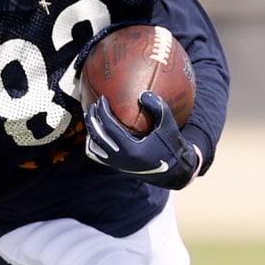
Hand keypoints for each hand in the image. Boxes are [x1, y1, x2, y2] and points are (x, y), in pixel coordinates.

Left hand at [84, 92, 201, 189]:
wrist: (173, 171)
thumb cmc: (171, 146)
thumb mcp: (168, 126)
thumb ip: (159, 108)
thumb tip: (143, 94)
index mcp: (131, 150)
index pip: (109, 127)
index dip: (103, 111)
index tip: (102, 98)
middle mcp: (120, 159)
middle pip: (97, 136)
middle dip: (92, 118)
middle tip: (93, 105)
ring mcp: (116, 164)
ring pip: (93, 147)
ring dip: (91, 131)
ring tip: (92, 117)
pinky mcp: (116, 167)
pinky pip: (97, 154)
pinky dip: (94, 142)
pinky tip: (98, 131)